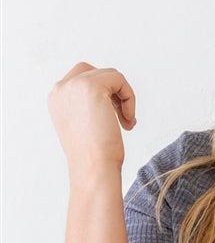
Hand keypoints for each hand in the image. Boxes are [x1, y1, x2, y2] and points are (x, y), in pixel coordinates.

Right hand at [48, 61, 136, 180]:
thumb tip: (109, 98)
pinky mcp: (92, 87)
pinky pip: (119, 79)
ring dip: (124, 98)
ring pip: (110, 75)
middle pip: (95, 72)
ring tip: (127, 122)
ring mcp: (74, 85)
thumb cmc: (94, 157)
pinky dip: (130, 98)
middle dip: (113, 93)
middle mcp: (61, 89)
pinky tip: (129, 120)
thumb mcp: (85, 127)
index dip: (104, 95)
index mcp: (57, 99)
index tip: (113, 118)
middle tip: (123, 118)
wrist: (93, 169)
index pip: (82, 79)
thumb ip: (89, 107)